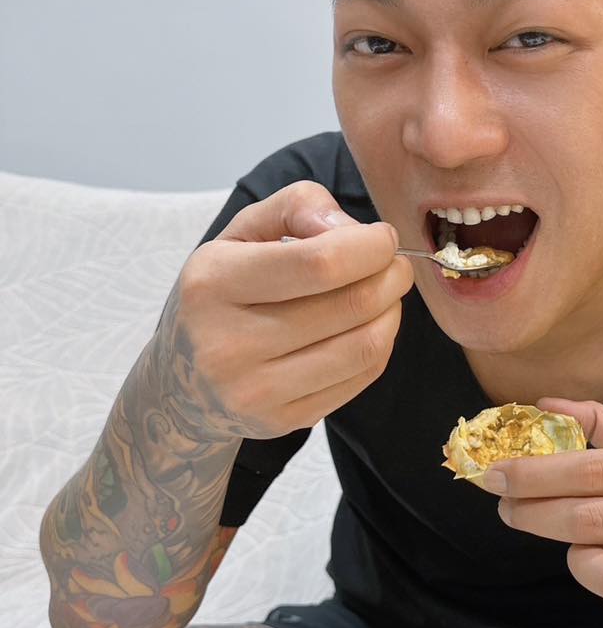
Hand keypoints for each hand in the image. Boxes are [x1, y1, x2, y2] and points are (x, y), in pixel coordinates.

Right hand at [150, 180, 413, 441]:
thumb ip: (295, 208)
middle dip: (391, 277)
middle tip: (395, 266)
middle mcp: (227, 343)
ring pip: (365, 346)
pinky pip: (361, 378)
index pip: (320, 263)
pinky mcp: (281, 420)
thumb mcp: (240, 234)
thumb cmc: (222, 295)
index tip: (383, 238)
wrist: (181, 384)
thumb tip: (351, 228)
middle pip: (352, 305)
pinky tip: (368, 328)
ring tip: (386, 295)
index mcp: (213, 283)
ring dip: (393, 312)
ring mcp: (255, 390)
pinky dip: (380, 346)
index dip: (371, 247)